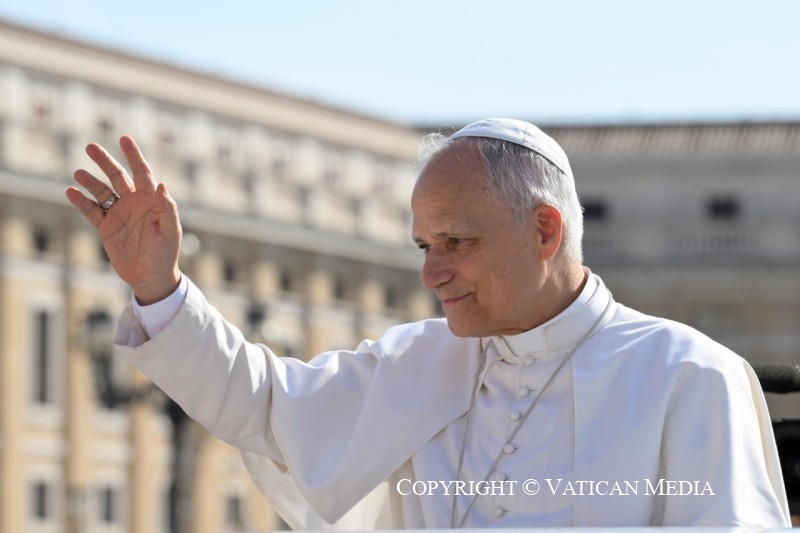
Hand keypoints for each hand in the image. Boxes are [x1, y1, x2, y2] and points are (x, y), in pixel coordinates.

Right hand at [66, 135, 181, 303]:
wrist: (151, 277)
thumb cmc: (166, 253)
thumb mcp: (170, 231)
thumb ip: (166, 208)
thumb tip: (161, 184)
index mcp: (151, 200)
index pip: (142, 172)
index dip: (134, 155)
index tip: (124, 138)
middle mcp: (133, 202)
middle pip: (117, 176)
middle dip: (105, 161)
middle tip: (90, 146)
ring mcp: (118, 214)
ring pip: (101, 191)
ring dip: (90, 181)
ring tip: (78, 173)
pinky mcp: (106, 228)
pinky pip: (91, 211)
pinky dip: (81, 202)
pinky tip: (71, 192)